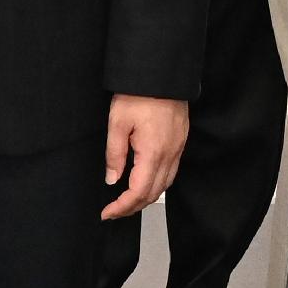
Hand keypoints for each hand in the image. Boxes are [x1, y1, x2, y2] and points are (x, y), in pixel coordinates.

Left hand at [100, 94, 189, 219]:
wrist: (162, 74)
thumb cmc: (139, 94)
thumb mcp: (117, 123)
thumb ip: (114, 155)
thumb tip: (112, 179)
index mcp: (153, 153)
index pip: (138, 192)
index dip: (121, 207)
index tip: (107, 212)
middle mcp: (169, 155)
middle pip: (153, 194)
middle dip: (132, 207)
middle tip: (113, 211)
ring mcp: (177, 149)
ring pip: (164, 185)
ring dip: (145, 198)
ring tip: (126, 201)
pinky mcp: (180, 142)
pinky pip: (171, 172)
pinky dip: (156, 184)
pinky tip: (144, 182)